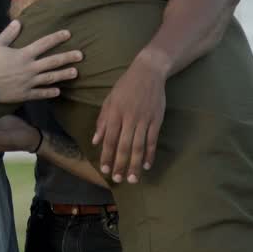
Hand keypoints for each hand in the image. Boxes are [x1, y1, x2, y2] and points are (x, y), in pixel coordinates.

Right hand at [0, 21, 79, 103]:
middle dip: (68, 57)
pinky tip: (58, 91)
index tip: (68, 34)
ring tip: (75, 72)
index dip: (57, 38)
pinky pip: (40, 93)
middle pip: (53, 61)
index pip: (44, 43)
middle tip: (81, 55)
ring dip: (64, 74)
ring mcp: (29, 82)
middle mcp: (30, 68)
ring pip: (50, 77)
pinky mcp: (25, 94)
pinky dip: (50, 92)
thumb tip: (19, 22)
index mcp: (24, 54)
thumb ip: (9, 33)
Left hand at [91, 46, 168, 183]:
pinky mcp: (156, 120)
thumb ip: (102, 121)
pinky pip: (152, 140)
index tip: (105, 170)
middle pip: (123, 146)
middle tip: (118, 179)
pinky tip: (146, 165)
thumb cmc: (125, 86)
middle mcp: (129, 118)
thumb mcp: (109, 100)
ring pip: (138, 146)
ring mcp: (144, 119)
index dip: (107, 156)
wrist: (148, 72)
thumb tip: (96, 141)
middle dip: (120, 164)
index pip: (109, 139)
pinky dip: (150, 154)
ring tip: (132, 179)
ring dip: (134, 164)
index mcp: (115, 113)